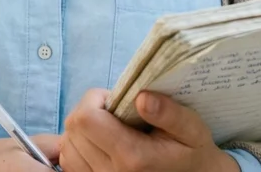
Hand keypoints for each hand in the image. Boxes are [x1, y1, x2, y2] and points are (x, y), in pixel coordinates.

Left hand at [60, 90, 238, 171]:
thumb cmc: (192, 153)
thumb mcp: (191, 129)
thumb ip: (169, 113)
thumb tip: (142, 98)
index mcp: (132, 157)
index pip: (85, 119)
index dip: (93, 99)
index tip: (113, 99)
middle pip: (73, 130)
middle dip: (88, 111)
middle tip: (113, 113)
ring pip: (68, 146)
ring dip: (82, 129)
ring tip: (108, 128)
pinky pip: (70, 162)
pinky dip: (78, 147)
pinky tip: (99, 143)